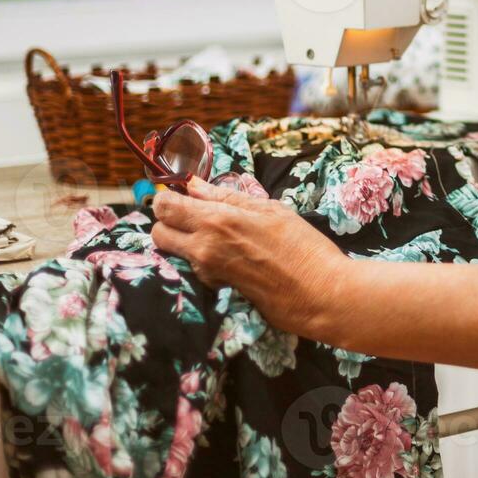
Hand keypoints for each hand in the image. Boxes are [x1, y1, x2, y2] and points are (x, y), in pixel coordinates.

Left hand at [151, 178, 348, 340]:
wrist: (318, 292)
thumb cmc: (302, 246)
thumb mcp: (269, 210)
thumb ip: (227, 196)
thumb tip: (194, 185)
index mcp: (217, 220)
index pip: (165, 207)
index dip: (167, 199)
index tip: (181, 197)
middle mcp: (203, 247)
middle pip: (158, 232)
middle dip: (168, 223)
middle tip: (193, 218)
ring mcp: (206, 272)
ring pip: (173, 253)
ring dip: (184, 244)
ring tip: (217, 239)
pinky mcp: (214, 290)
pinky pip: (193, 270)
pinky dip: (201, 263)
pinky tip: (230, 259)